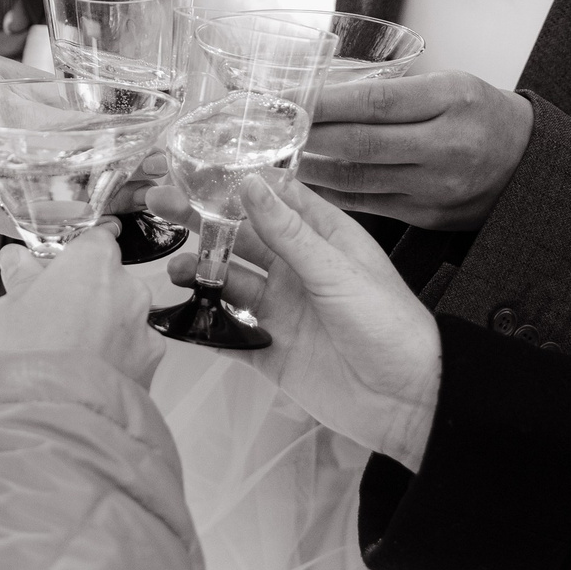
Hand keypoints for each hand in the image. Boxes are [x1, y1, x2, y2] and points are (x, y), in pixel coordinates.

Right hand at [0, 222, 164, 386]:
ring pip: (124, 319)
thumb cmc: (23, 357)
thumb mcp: (7, 310)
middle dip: (87, 295)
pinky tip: (87, 378)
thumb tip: (17, 259)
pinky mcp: (152, 367)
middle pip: (111, 281)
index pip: (95, 239)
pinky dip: (116, 361)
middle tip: (52, 320)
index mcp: (94, 262)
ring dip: (103, 329)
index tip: (56, 269)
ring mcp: (144, 328)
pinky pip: (132, 353)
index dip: (74, 254)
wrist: (48, 421)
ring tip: (69, 358)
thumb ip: (22, 280)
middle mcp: (129, 288)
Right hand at [163, 174, 438, 467]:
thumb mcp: (337, 270)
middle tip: (162, 205)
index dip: (234, 181)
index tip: (193, 167)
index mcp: (321, 238)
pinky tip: (179, 315)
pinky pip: (227, 331)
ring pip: (228, 281)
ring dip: (200, 272)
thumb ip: (288, 231)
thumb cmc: (389, 326)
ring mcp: (281, 310)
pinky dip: (202, 323)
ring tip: (179, 271)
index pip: (272, 197)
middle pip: (240, 236)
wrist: (408, 402)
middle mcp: (297, 269)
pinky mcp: (269, 349)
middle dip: (202, 221)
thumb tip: (249, 183)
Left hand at [299, 71, 532, 230]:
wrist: (526, 163)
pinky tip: (310, 180)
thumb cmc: (479, 113)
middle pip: (361, 142)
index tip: (290, 97)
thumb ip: (395, 88)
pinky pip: (369, 203)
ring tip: (282, 153)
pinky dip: (334, 192)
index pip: (376, 100)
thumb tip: (325, 88)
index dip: (326, 101)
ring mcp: (437, 186)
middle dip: (309, 134)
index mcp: (452, 99)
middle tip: (274, 127)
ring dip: (313, 167)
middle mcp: (446, 145)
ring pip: (358, 178)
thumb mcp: (449, 84)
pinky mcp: (429, 215)